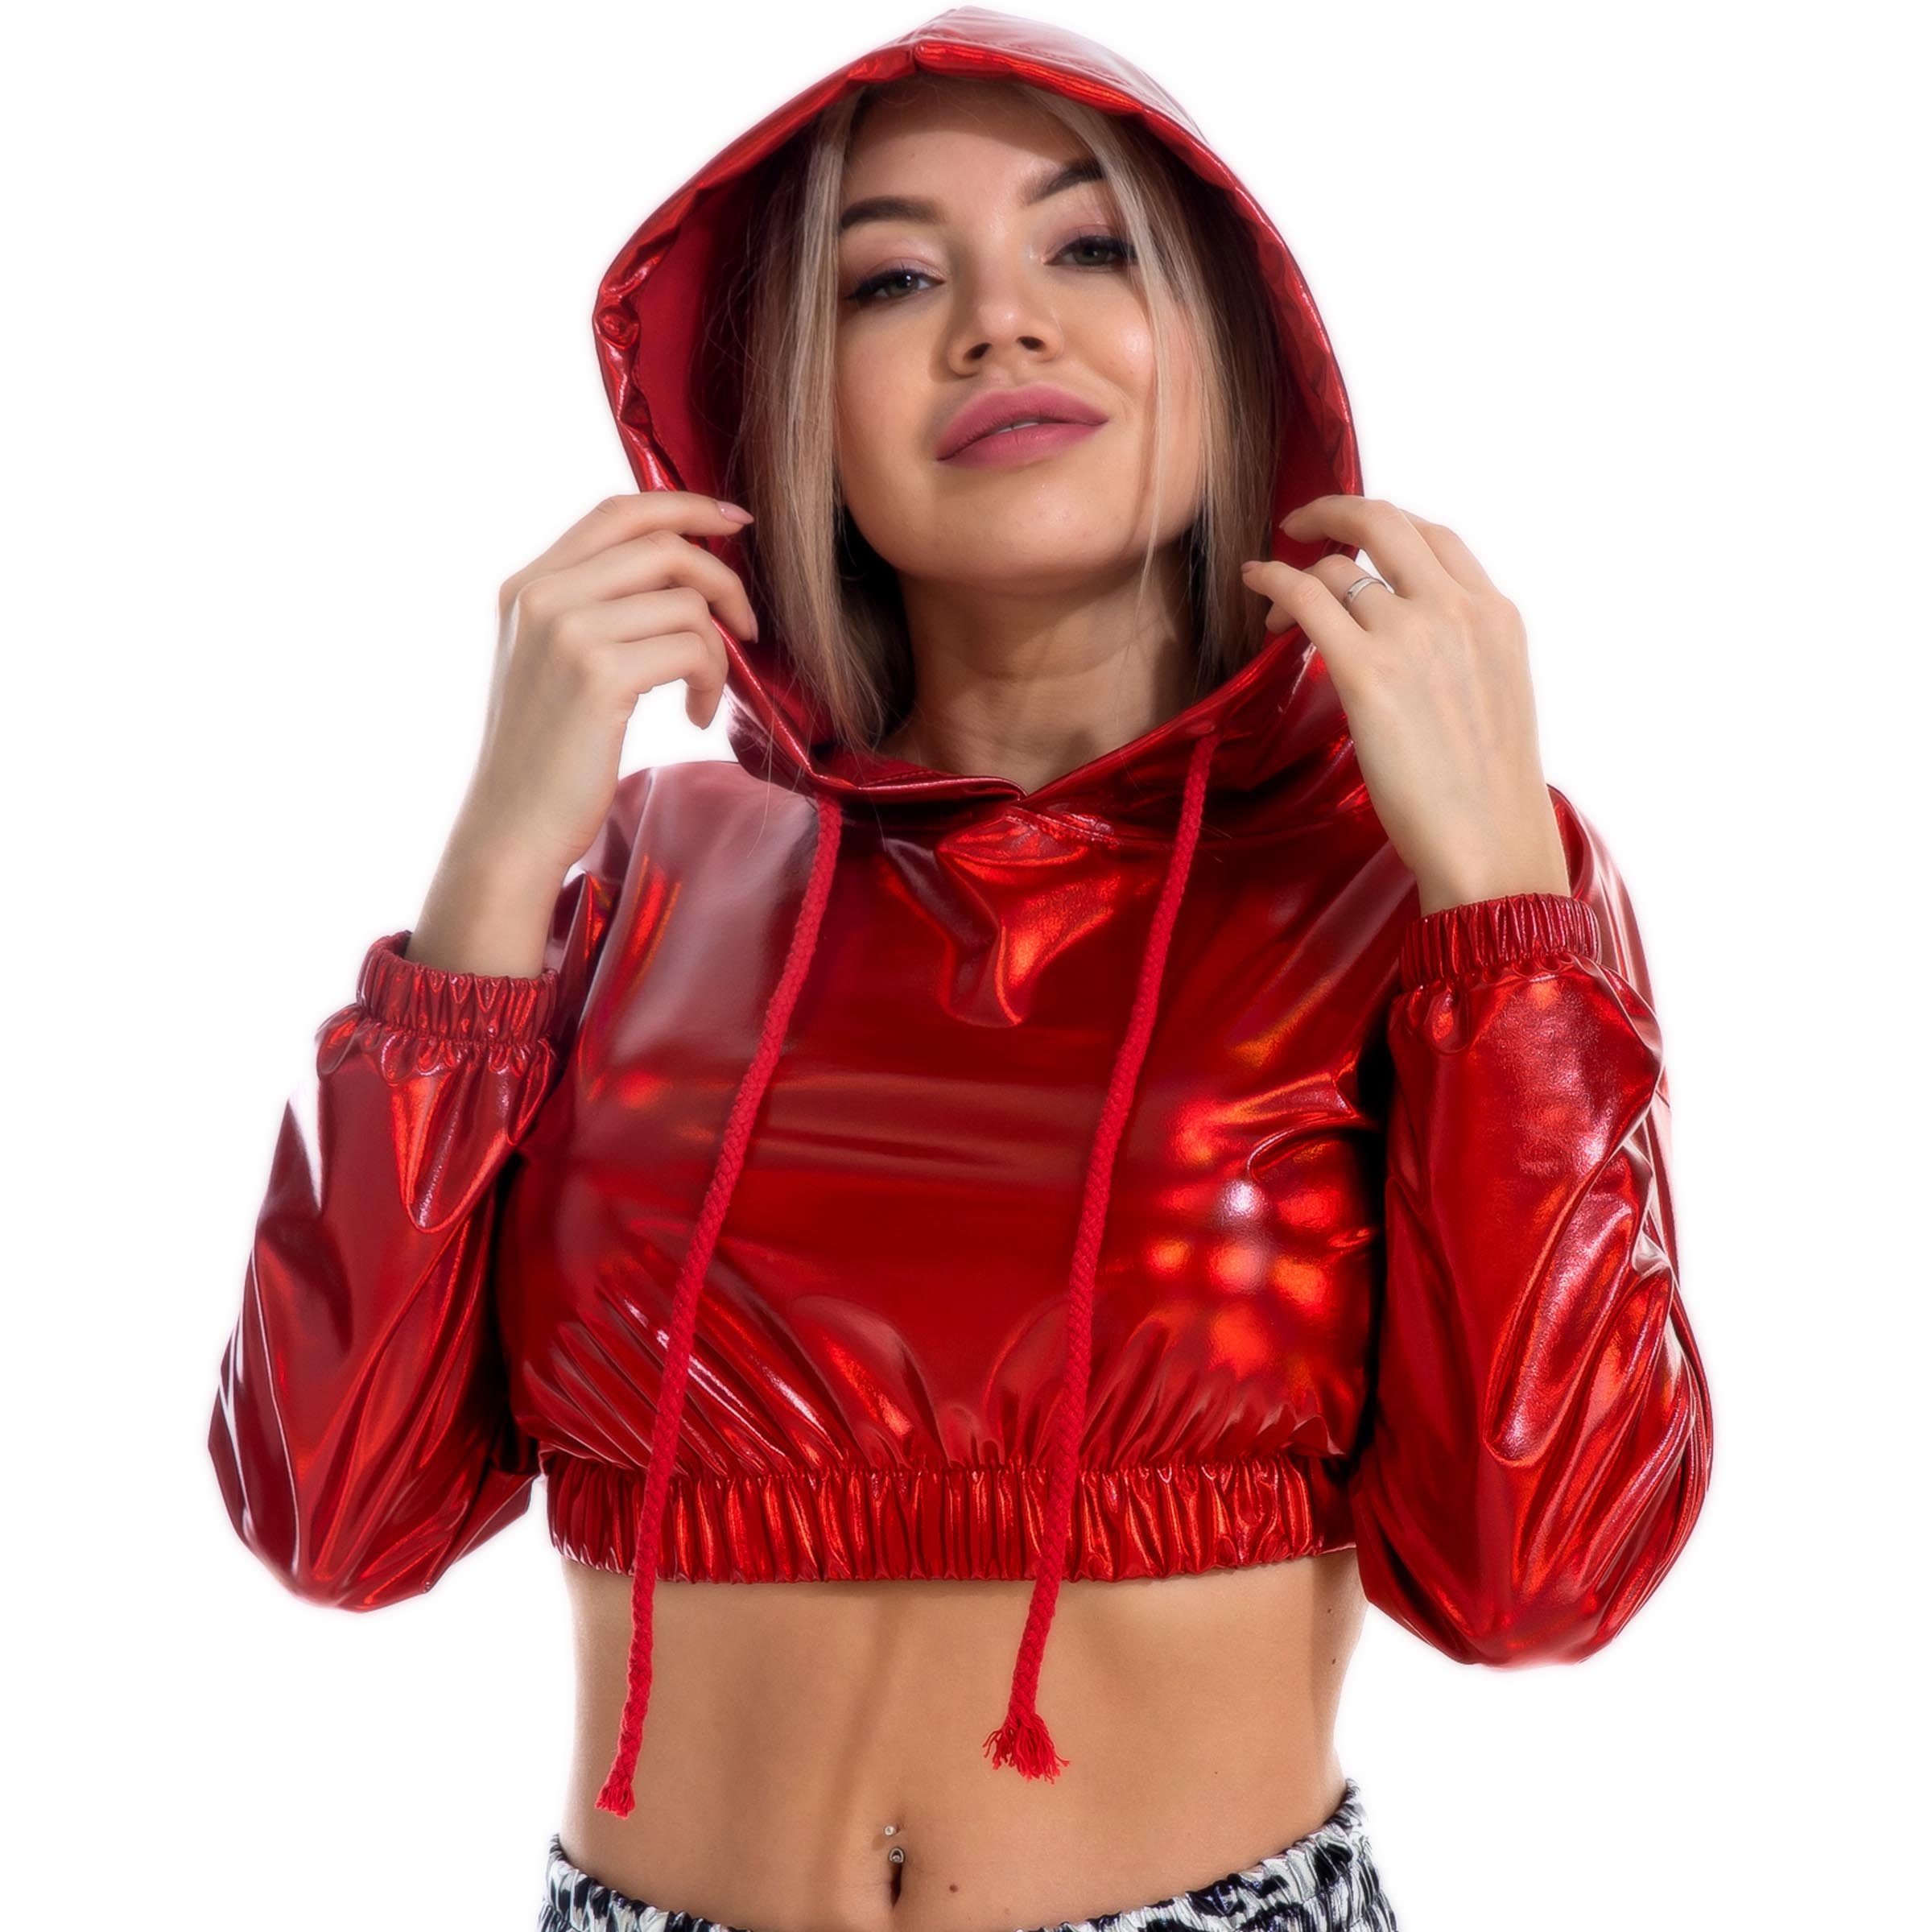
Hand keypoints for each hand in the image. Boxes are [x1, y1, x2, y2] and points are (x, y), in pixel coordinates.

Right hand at [465, 490, 760, 877]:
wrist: (512, 826)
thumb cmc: (547, 757)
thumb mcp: (552, 664)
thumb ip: (594, 609)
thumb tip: (676, 574)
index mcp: (527, 585)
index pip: (617, 511)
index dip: (686, 505)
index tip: (737, 523)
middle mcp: (541, 595)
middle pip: (662, 544)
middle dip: (723, 579)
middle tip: (746, 627)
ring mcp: (567, 631)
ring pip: (685, 600)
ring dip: (717, 649)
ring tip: (704, 693)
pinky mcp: (599, 674)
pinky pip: (692, 647)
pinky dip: (711, 680)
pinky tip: (695, 716)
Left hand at [1241, 496, 1569, 914]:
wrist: (1492, 843)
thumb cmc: (1486, 790)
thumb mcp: (1494, 694)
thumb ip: (1457, 650)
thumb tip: (1406, 639)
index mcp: (1495, 614)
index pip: (1435, 537)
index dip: (1385, 527)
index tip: (1353, 538)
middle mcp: (1457, 610)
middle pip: (1385, 521)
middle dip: (1333, 510)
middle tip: (1299, 525)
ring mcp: (1413, 635)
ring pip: (1337, 566)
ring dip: (1295, 571)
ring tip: (1272, 602)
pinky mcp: (1368, 672)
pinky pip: (1306, 599)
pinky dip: (1273, 582)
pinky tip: (1255, 586)